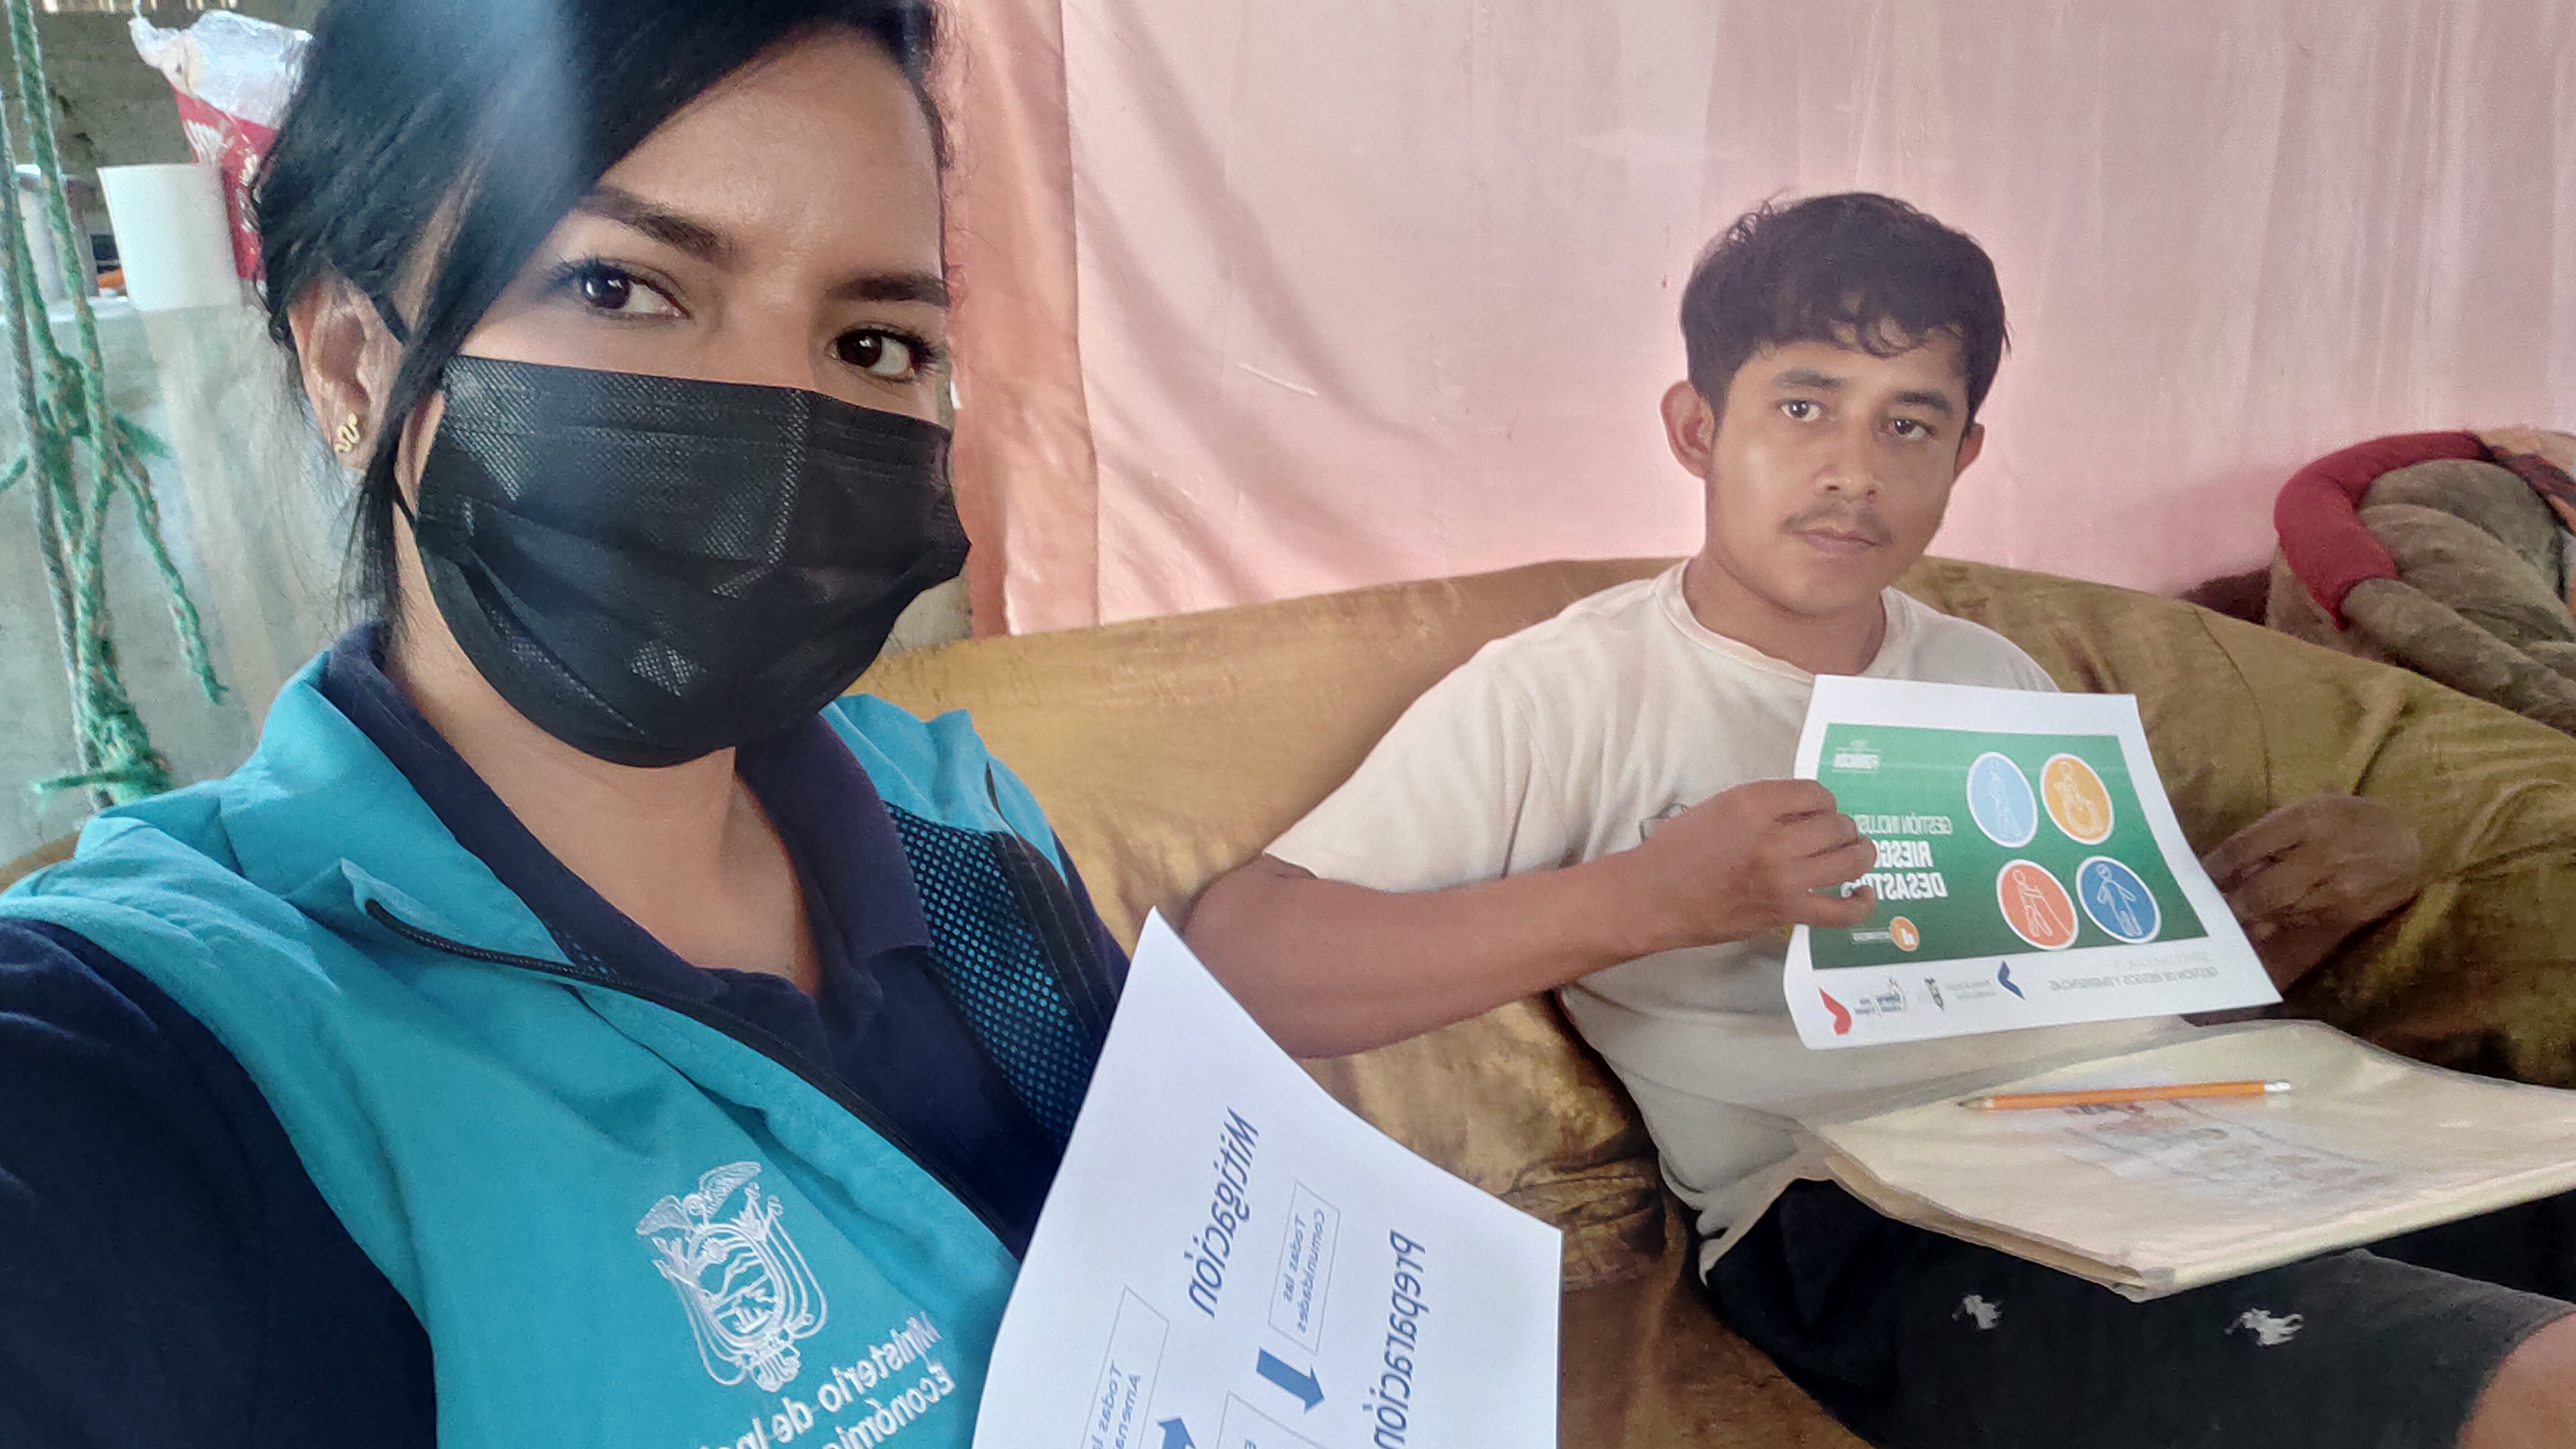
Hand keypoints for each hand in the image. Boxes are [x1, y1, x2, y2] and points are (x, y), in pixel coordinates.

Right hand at [1611, 779, 1876, 954]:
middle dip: (1840, 827)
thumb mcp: (1717, 807)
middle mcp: (1774, 838)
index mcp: (1752, 803)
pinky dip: (1861, 903)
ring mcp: (1784, 878)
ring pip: (1849, 860)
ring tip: (1856, 852)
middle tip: (1832, 833)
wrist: (1653, 897)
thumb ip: (1762, 805)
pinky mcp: (1786, 912)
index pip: (1815, 793)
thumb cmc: (1677, 850)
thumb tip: (1803, 811)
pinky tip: (1864, 893)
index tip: (1815, 811)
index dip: (1821, 802)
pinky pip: (1841, 911)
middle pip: (1837, 825)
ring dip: (1859, 853)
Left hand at [2200, 795, 2421, 989]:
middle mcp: (2322, 856)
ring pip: (2278, 913)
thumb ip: (2269, 834)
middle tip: (2204, 911)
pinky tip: (2262, 923)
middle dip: (2230, 904)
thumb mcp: (2308, 810)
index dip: (2215, 867)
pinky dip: (2277, 923)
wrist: (2408, 844)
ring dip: (2250, 918)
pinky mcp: (2347, 914)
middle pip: (2261, 891)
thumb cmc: (2348, 821)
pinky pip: (2299, 923)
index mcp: (2307, 820)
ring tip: (2228, 918)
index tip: (2197, 878)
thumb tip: (2229, 866)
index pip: (2246, 847)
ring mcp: (2337, 890)